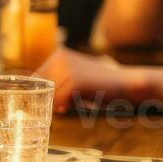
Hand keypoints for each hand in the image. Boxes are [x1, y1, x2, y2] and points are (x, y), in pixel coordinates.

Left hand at [36, 48, 158, 112]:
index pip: (37, 78)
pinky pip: (59, 102)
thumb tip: (36, 96)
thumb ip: (58, 81)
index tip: (46, 101)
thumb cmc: (102, 83)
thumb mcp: (77, 75)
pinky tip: (82, 101)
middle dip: (49, 99)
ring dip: (61, 104)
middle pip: (41, 88)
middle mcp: (59, 58)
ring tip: (81, 99)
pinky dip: (67, 107)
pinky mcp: (74, 82)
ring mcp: (66, 69)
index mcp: (59, 54)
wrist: (126, 82)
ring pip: (50, 96)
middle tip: (65, 105)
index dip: (41, 92)